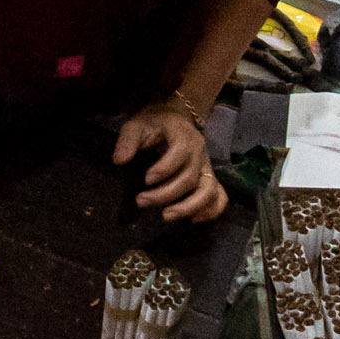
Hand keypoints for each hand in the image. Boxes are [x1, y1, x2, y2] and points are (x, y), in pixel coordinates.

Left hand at [113, 100, 224, 218]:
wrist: (176, 118)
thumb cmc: (154, 124)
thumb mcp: (137, 125)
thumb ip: (128, 141)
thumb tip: (119, 161)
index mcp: (183, 135)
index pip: (181, 151)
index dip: (165, 168)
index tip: (145, 180)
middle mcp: (199, 151)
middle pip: (190, 177)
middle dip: (165, 194)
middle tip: (141, 201)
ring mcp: (207, 166)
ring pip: (208, 190)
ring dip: (188, 207)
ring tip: (165, 216)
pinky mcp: (209, 178)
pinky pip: (220, 197)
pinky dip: (211, 211)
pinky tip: (192, 220)